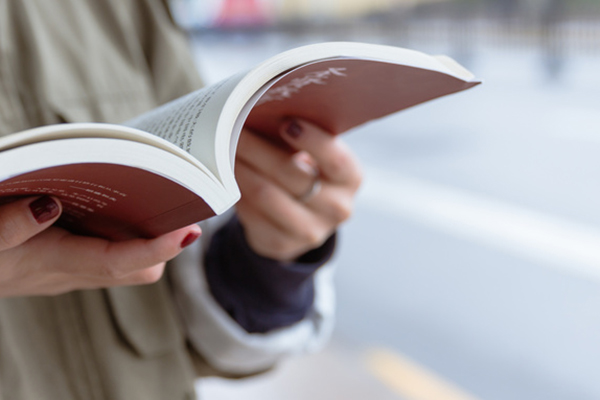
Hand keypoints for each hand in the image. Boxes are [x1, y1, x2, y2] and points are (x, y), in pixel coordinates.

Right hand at [0, 196, 200, 296]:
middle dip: (163, 246)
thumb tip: (50, 206)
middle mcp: (67, 273)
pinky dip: (122, 236)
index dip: (158, 249)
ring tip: (160, 203)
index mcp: (52, 263)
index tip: (189, 231)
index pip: (119, 263)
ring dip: (146, 241)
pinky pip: (105, 254)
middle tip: (182, 208)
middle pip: (135, 269)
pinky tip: (118, 207)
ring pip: (124, 265)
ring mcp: (65, 270)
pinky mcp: (59, 262)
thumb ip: (9, 225)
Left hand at [235, 119, 361, 260]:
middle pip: (291, 174)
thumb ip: (299, 137)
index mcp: (350, 178)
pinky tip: (222, 174)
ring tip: (218, 148)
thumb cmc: (305, 173)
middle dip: (256, 147)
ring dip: (238, 167)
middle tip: (230, 126)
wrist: (300, 222)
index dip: (312, 140)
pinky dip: (233, 190)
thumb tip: (259, 108)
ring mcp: (310, 231)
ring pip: (265, 194)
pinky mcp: (281, 244)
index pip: (336, 159)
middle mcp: (336, 208)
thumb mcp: (314, 157)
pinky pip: (250, 213)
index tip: (285, 122)